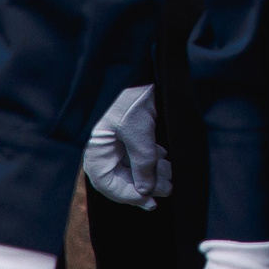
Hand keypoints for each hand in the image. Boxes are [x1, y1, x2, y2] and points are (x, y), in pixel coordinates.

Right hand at [84, 83, 170, 207]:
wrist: (140, 67)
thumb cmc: (128, 97)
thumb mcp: (137, 130)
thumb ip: (142, 161)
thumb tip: (145, 190)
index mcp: (97, 150)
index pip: (108, 184)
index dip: (128, 196)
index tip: (149, 201)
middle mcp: (105, 148)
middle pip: (123, 177)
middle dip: (146, 185)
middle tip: (168, 190)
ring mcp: (117, 140)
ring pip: (134, 166)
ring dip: (153, 173)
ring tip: (171, 176)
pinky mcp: (131, 131)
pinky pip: (140, 153)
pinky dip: (153, 159)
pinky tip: (165, 160)